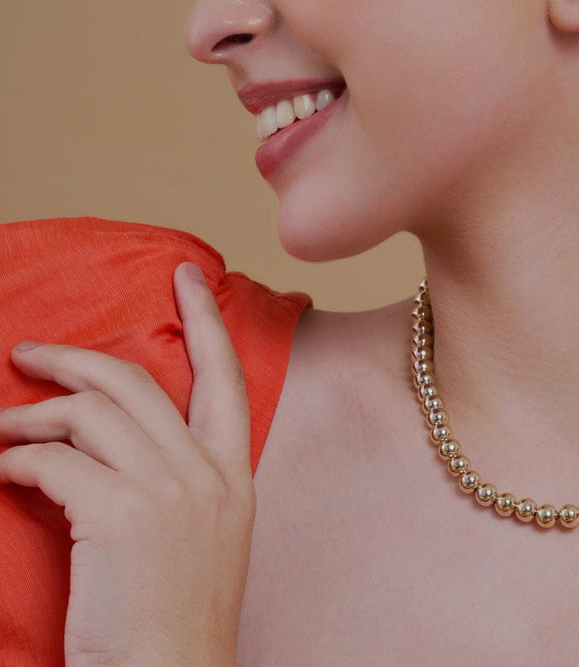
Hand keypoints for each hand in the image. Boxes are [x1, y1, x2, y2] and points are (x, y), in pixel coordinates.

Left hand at [0, 262, 253, 666]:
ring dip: (32, 414)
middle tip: (30, 352)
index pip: (224, 376)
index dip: (204, 320)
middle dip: (75, 359)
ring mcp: (168, 490)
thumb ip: (179, 479)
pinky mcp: (121, 514)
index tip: (186, 275)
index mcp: (232, 476)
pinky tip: (1, 473)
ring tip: (1, 426)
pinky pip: (54, 462)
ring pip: (90, 413)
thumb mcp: (202, 537)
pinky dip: (17, 460)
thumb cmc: (176, 624)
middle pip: (136, 382)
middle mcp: (206, 472)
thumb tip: (115, 439)